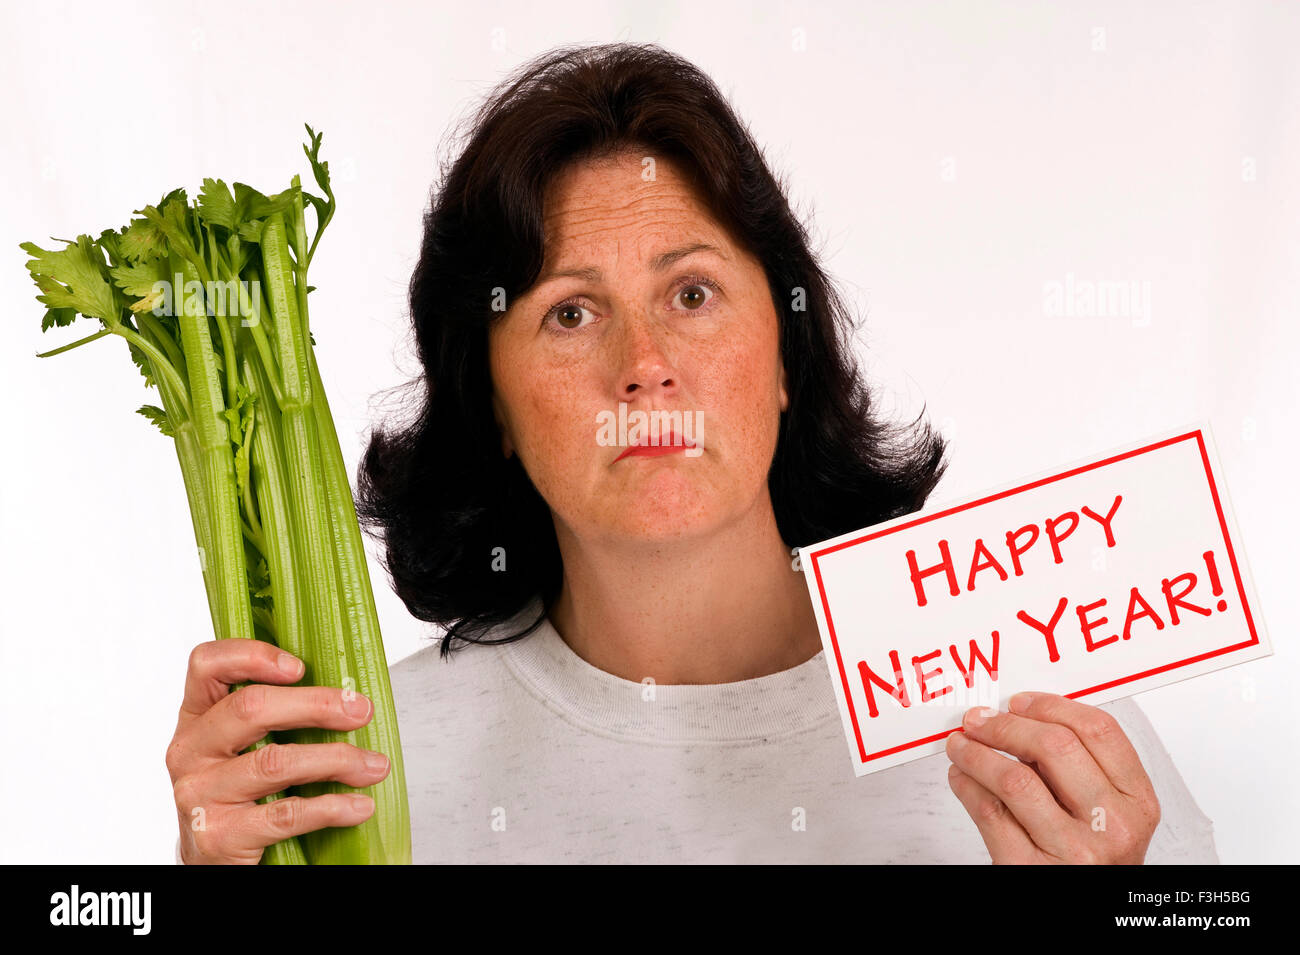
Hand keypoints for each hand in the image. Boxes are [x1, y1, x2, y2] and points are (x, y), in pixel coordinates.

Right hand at [165, 639, 391, 863]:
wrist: (210, 862)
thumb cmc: (238, 793)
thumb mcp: (241, 747)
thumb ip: (272, 714)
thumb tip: (345, 694)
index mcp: (196, 717)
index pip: (207, 665)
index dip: (252, 656)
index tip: (300, 667)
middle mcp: (189, 751)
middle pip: (250, 708)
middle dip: (317, 705)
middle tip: (361, 712)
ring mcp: (199, 794)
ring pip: (275, 762)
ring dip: (337, 760)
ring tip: (374, 766)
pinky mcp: (219, 836)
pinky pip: (285, 814)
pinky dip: (332, 807)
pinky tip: (360, 805)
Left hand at [945, 691, 1160, 863]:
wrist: (1087, 914)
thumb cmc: (1092, 863)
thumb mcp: (1109, 817)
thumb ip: (1082, 771)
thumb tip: (1023, 719)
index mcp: (1138, 804)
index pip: (1100, 731)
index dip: (1052, 706)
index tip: (1020, 702)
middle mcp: (1111, 827)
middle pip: (1055, 746)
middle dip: (1005, 724)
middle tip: (979, 720)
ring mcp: (1071, 851)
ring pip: (1014, 777)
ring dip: (976, 753)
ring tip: (960, 745)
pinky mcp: (1028, 870)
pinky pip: (988, 812)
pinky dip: (966, 786)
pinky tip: (960, 777)